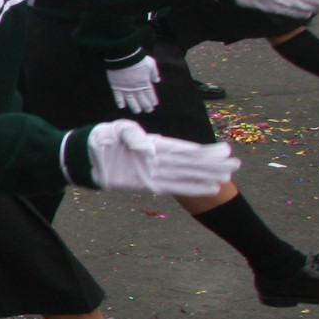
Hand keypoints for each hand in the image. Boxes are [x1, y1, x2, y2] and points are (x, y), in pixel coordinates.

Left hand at [84, 119, 238, 195]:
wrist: (82, 156)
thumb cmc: (101, 138)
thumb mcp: (119, 129)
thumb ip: (135, 135)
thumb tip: (150, 149)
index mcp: (154, 143)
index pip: (184, 147)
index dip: (205, 150)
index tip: (225, 150)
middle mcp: (157, 158)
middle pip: (190, 162)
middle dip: (212, 165)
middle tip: (235, 166)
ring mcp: (152, 172)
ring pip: (185, 175)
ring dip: (205, 178)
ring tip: (226, 180)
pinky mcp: (144, 185)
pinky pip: (171, 187)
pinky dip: (188, 188)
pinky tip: (205, 189)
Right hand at [104, 57, 161, 113]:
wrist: (124, 56)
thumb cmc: (138, 59)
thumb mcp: (151, 64)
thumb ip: (154, 73)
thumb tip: (157, 80)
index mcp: (144, 82)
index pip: (150, 94)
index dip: (152, 100)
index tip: (154, 104)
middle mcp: (135, 87)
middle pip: (141, 99)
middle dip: (145, 105)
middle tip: (148, 111)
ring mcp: (125, 88)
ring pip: (130, 100)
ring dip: (134, 106)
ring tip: (137, 111)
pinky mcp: (116, 86)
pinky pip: (118, 96)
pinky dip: (120, 101)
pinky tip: (122, 106)